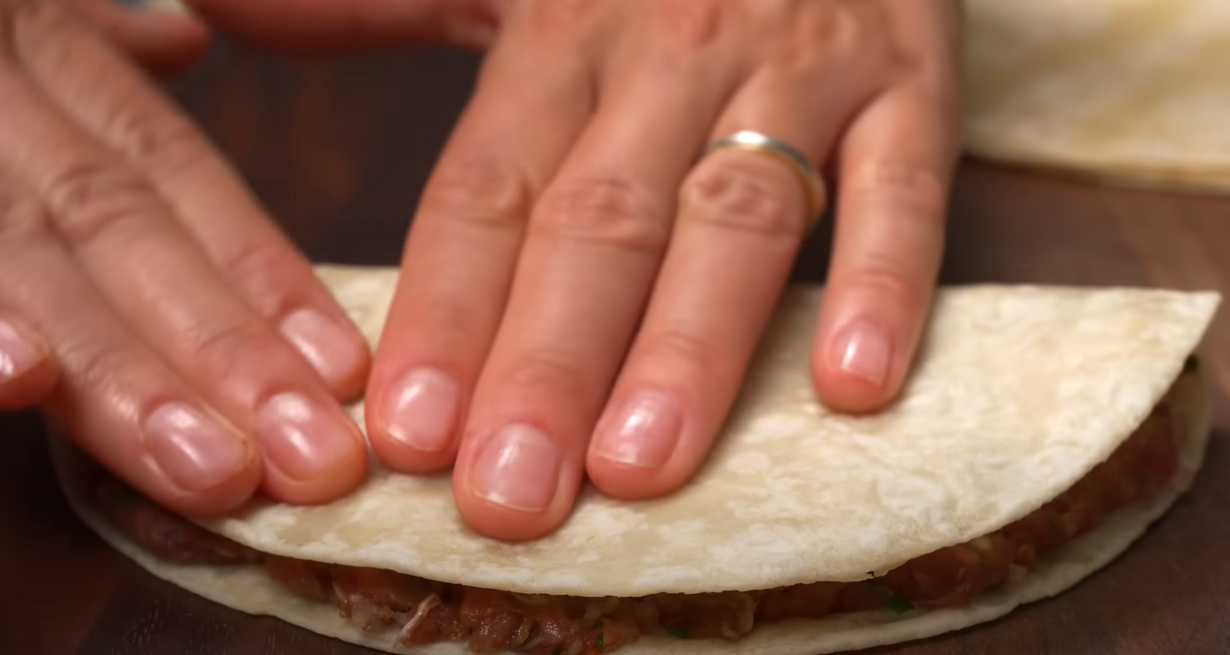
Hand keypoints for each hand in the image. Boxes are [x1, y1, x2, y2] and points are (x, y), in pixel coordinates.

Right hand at [0, 0, 377, 514]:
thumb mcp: (19, 12)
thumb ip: (84, 34)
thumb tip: (181, 40)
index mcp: (25, 36)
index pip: (164, 166)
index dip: (257, 268)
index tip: (337, 366)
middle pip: (111, 224)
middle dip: (215, 349)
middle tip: (312, 461)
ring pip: (25, 241)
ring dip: (113, 365)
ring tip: (211, 464)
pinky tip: (19, 377)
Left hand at [351, 1, 960, 538]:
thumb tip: (227, 20)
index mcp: (559, 34)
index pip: (488, 189)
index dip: (445, 312)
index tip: (406, 433)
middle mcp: (671, 54)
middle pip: (598, 224)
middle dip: (546, 365)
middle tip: (507, 497)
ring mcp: (798, 70)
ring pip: (735, 219)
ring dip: (688, 347)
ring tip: (640, 466)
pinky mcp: (912, 81)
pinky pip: (905, 187)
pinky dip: (885, 281)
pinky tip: (853, 383)